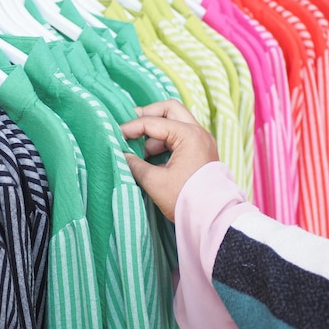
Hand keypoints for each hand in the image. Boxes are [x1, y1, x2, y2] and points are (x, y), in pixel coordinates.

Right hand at [120, 100, 218, 221]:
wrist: (212, 219)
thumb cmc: (186, 199)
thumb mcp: (154, 182)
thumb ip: (135, 164)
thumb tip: (122, 155)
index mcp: (189, 135)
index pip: (153, 122)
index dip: (131, 127)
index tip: (116, 135)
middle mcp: (198, 133)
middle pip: (169, 110)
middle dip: (148, 116)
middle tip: (130, 127)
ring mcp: (202, 142)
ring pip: (175, 123)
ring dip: (156, 132)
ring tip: (140, 152)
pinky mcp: (201, 152)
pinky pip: (180, 138)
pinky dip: (164, 142)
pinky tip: (151, 158)